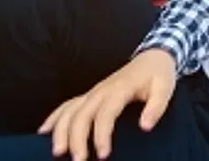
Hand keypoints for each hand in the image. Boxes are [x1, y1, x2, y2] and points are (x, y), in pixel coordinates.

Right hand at [40, 48, 176, 160]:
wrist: (153, 57)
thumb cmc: (159, 75)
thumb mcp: (165, 88)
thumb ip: (156, 107)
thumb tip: (146, 126)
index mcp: (119, 89)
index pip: (105, 114)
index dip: (101, 135)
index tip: (103, 154)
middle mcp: (101, 90)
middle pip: (81, 115)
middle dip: (76, 138)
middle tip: (78, 160)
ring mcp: (93, 92)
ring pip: (69, 110)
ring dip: (61, 131)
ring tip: (58, 152)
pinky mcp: (90, 94)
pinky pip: (67, 105)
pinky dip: (54, 117)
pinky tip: (44, 132)